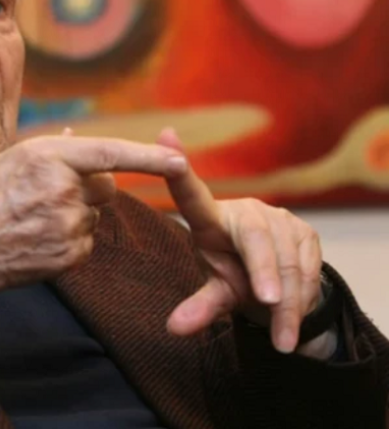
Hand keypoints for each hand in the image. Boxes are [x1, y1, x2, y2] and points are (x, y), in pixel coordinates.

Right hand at [0, 134, 187, 336]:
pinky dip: (68, 239)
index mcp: (44, 156)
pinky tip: (35, 240)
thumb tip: (78, 134)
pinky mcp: (69, 256)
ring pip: (93, 214)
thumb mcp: (3, 161)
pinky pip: (85, 241)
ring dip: (75, 214)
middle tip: (49, 195)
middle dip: (90, 187)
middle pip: (105, 186)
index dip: (149, 156)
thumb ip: (48, 150)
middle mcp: (62, 188)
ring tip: (31, 221)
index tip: (180, 160)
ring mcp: (67, 224)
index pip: (109, 153)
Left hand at [160, 129, 324, 354]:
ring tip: (284, 337)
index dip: (179, 170)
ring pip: (285, 260)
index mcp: (208, 219)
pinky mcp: (306, 230)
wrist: (276, 286)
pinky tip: (294, 315)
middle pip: (254, 238)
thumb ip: (199, 308)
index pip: (191, 193)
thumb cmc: (233, 278)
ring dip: (288, 302)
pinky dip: (303, 297)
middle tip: (267, 303)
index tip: (165, 137)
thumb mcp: (216, 293)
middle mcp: (243, 211)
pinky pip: (309, 266)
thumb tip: (173, 329)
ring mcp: (277, 217)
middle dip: (264, 272)